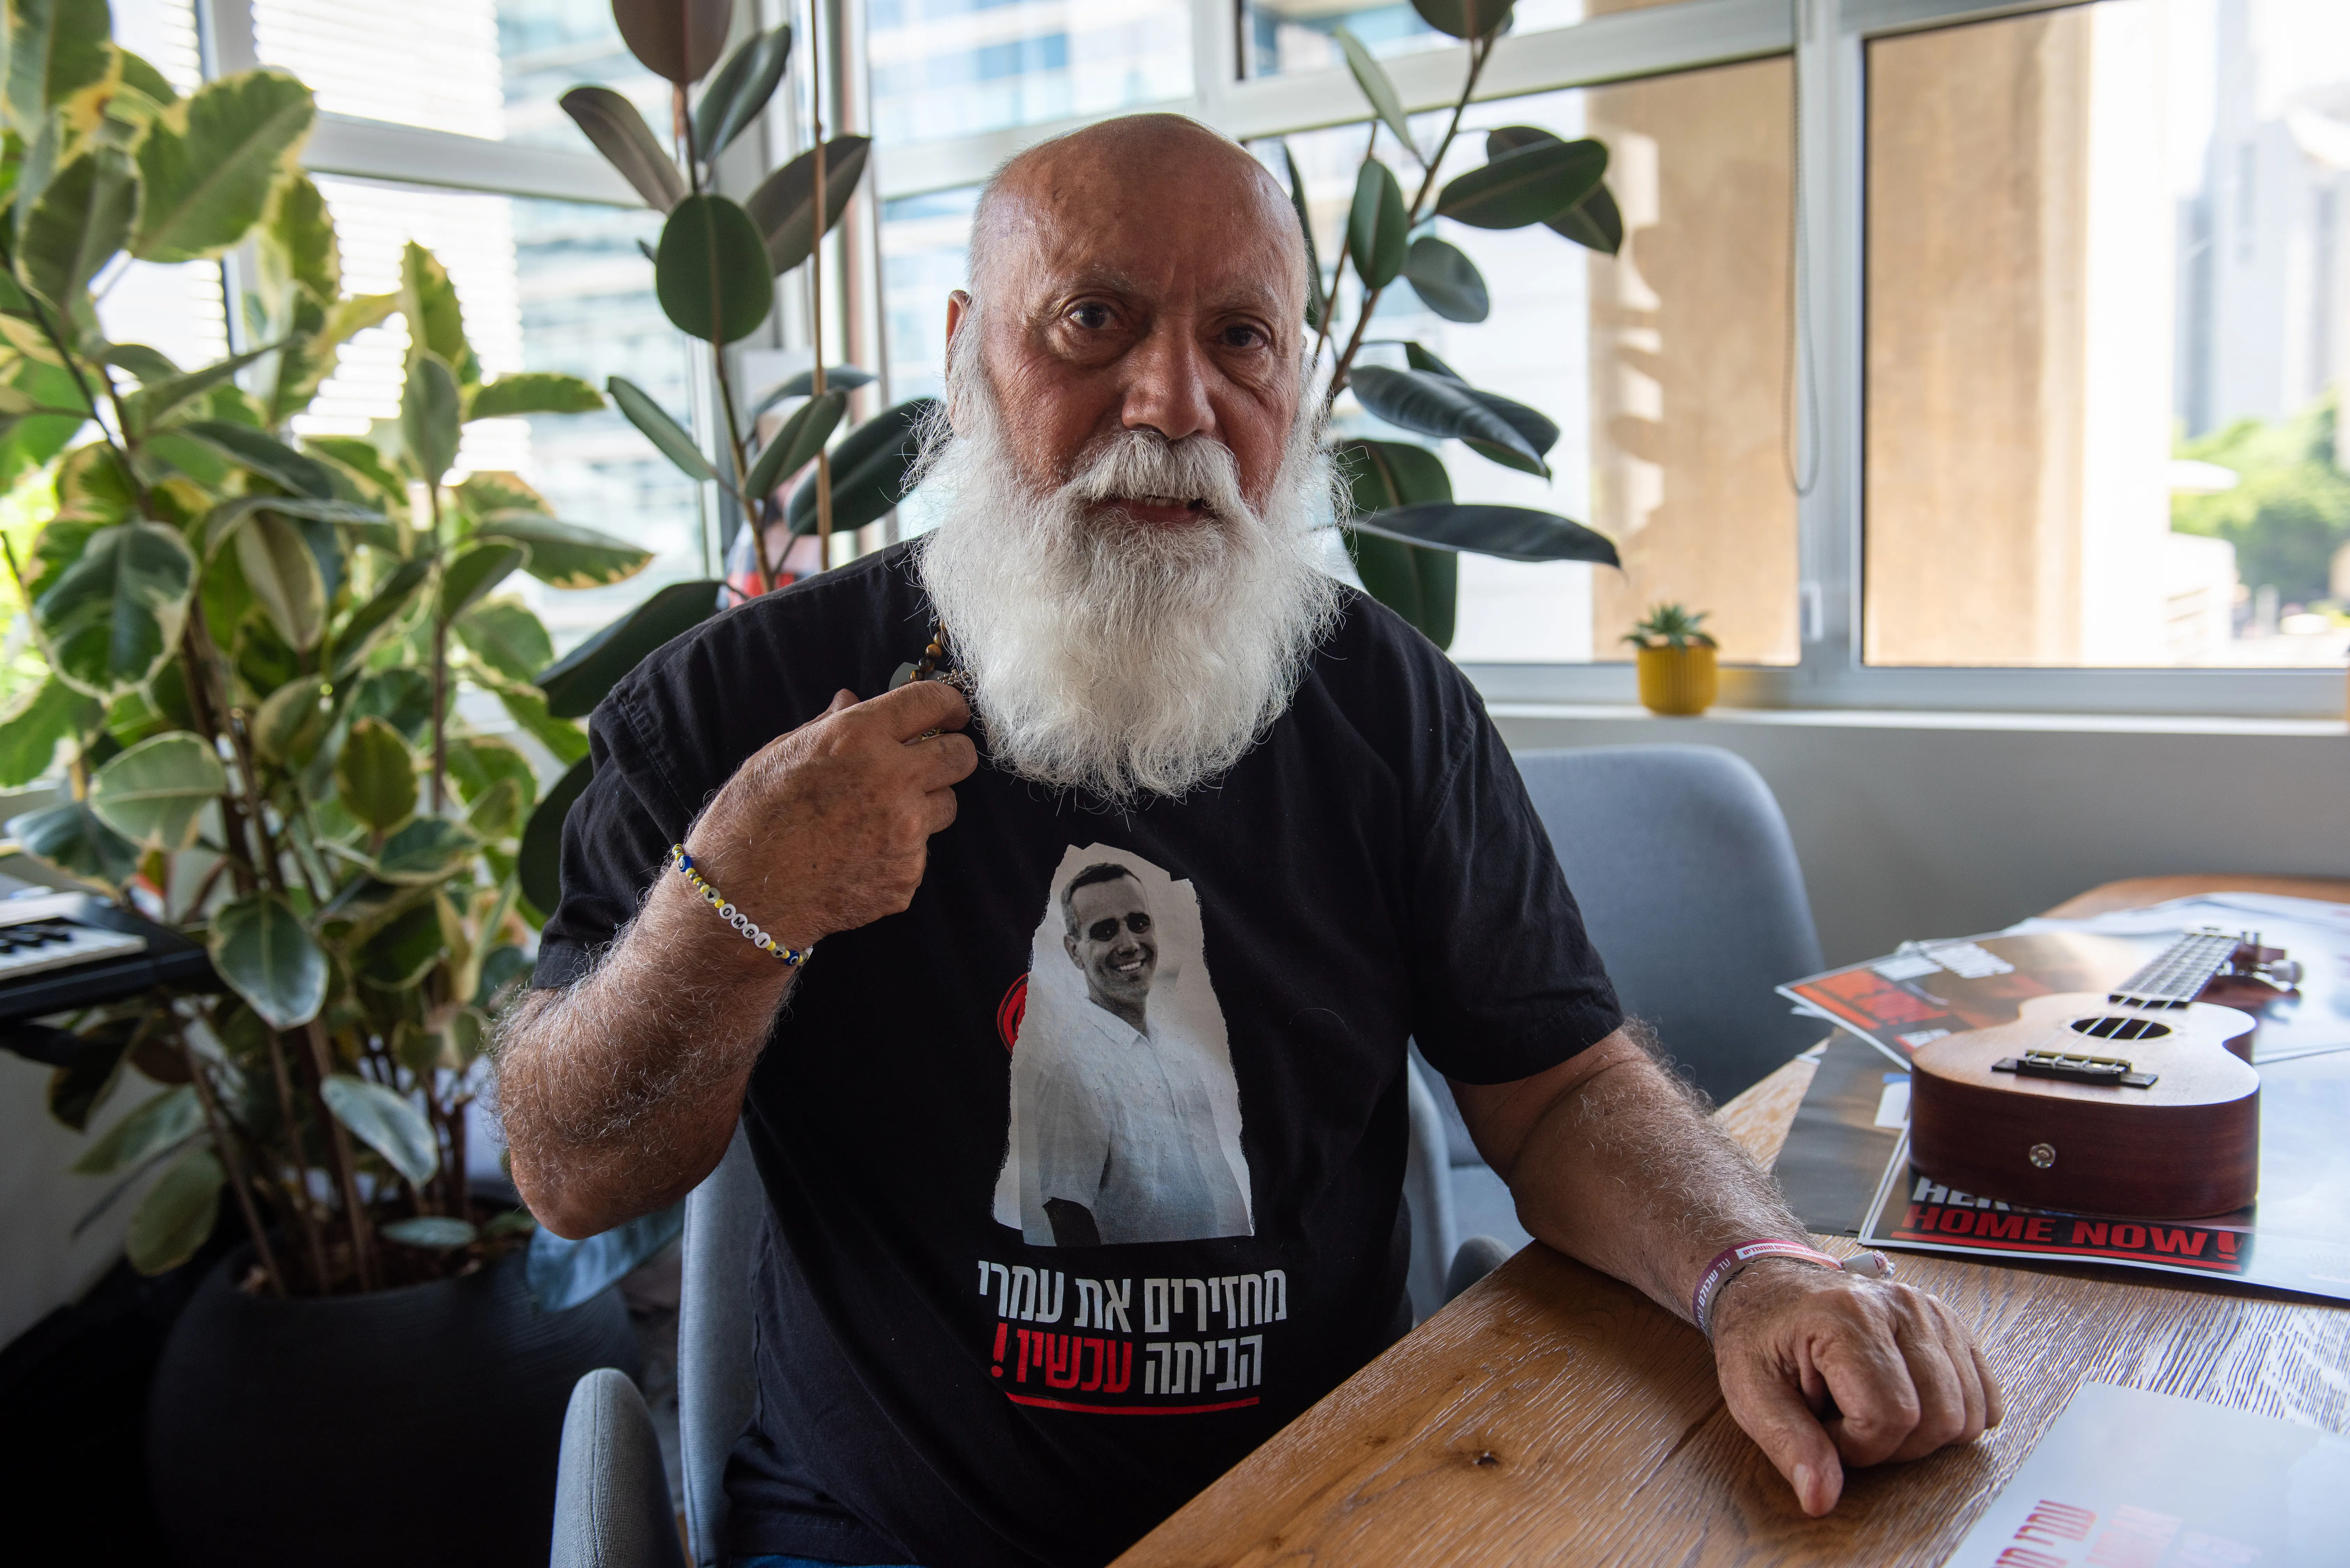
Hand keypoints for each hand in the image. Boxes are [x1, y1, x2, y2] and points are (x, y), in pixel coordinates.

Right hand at [681, 680, 976, 950]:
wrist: (742, 897)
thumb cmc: (751, 818)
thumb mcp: (780, 755)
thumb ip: (828, 724)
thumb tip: (852, 699)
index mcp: (859, 737)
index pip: (932, 702)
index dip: (950, 703)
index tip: (952, 712)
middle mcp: (892, 779)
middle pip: (960, 756)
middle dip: (951, 754)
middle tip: (930, 762)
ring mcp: (906, 832)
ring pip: (946, 805)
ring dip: (923, 805)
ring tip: (876, 818)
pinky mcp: (907, 875)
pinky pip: (920, 853)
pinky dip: (898, 852)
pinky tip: (859, 857)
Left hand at [1708, 1258, 2002, 1515]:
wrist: (1770, 1286)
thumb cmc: (1758, 1336)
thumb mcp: (1750, 1391)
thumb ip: (1789, 1444)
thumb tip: (1821, 1500)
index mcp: (1846, 1317)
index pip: (1889, 1417)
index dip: (1856, 1446)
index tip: (1822, 1427)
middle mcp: (1900, 1307)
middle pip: (1938, 1418)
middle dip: (1892, 1444)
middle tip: (1846, 1421)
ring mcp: (1931, 1312)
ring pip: (1968, 1412)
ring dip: (1922, 1432)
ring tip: (1871, 1407)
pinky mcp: (1950, 1324)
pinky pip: (1984, 1395)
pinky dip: (1953, 1416)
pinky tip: (1909, 1403)